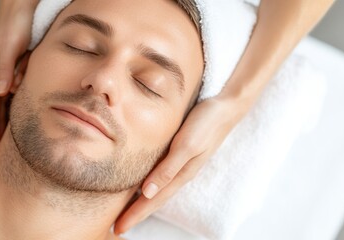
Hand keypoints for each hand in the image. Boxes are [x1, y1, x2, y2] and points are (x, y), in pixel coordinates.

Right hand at [0, 0, 37, 155]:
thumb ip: (7, 69)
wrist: (19, 9)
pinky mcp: (12, 71)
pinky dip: (10, 110)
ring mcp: (3, 75)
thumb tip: (2, 93)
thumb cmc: (15, 26)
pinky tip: (16, 119)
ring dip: (1, 125)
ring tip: (4, 144)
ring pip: (2, 106)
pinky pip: (9, 97)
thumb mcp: (11, 47)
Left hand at [114, 95, 250, 233]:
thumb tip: (147, 193)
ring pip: (158, 190)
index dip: (136, 215)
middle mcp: (180, 172)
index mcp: (181, 174)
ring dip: (142, 203)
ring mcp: (181, 164)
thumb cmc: (206, 124)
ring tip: (127, 212)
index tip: (119, 229)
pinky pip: (161, 176)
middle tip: (117, 227)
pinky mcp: (180, 153)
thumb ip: (168, 168)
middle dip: (136, 214)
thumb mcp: (187, 145)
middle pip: (155, 199)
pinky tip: (143, 185)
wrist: (226, 107)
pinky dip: (149, 185)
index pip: (154, 201)